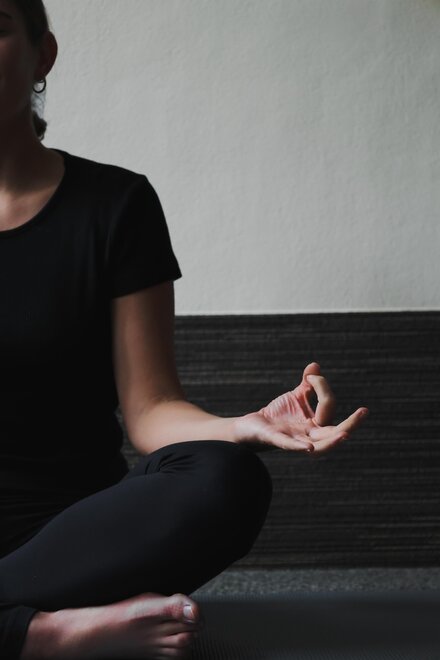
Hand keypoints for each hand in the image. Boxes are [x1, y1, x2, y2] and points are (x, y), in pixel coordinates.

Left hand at [231, 362, 367, 455]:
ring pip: (319, 446)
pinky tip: (308, 447)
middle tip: (364, 411)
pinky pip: (290, 446)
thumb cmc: (278, 414)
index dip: (322, 387)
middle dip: (351, 424)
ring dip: (332, 441)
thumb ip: (308, 384)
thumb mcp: (296, 397)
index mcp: (316, 424)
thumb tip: (315, 366)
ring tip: (345, 435)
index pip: (329, 406)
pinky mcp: (276, 441)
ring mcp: (295, 440)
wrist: (252, 426)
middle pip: (334, 432)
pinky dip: (299, 446)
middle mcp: (309, 435)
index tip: (311, 376)